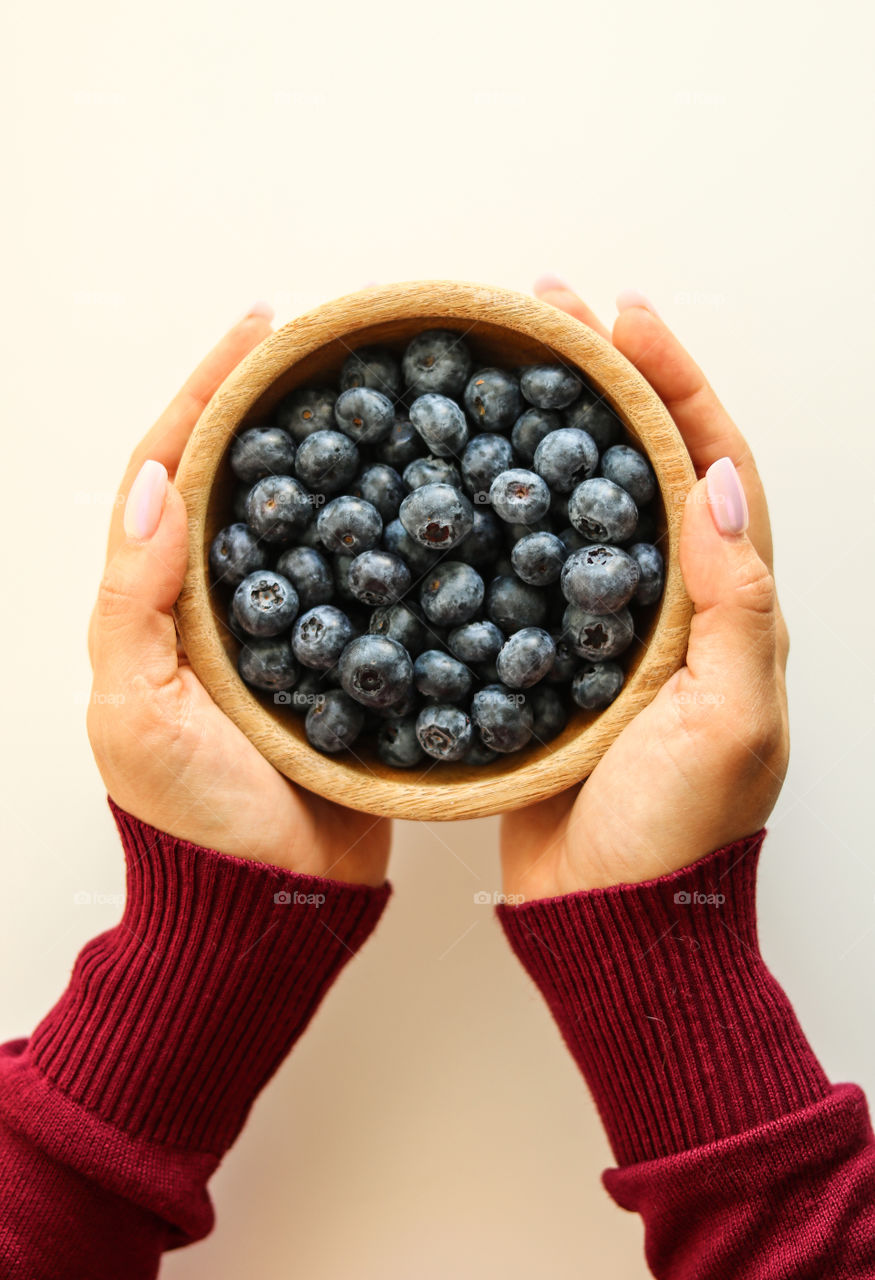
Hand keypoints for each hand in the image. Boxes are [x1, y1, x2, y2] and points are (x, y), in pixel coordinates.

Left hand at [86, 306, 389, 885]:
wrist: (272, 903)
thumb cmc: (195, 817)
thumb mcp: (139, 711)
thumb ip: (135, 602)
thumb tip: (155, 486)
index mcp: (160, 604)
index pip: (174, 471)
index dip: (208, 393)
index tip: (260, 328)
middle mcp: (220, 604)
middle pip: (244, 479)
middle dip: (275, 403)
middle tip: (326, 343)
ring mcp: (287, 631)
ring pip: (310, 521)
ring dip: (336, 454)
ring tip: (379, 395)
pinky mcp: (346, 663)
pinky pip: (366, 580)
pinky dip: (386, 531)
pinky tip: (424, 495)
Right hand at [501, 281, 788, 899]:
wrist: (612, 918)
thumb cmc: (677, 832)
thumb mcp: (728, 722)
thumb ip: (734, 607)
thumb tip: (714, 484)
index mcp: (730, 609)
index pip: (710, 467)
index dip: (675, 385)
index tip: (625, 319)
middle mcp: (673, 605)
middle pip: (643, 467)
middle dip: (607, 382)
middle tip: (549, 313)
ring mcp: (608, 631)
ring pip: (582, 506)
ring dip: (552, 433)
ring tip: (505, 371)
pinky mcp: (549, 662)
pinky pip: (529, 568)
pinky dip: (505, 512)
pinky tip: (464, 481)